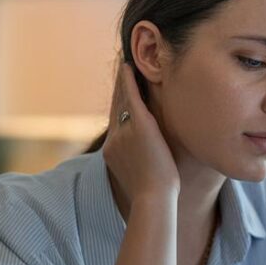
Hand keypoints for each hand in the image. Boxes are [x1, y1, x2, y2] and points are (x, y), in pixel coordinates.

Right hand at [103, 63, 179, 200]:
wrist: (152, 199)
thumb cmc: (153, 196)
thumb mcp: (139, 178)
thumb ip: (137, 166)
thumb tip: (144, 166)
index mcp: (112, 152)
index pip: (115, 123)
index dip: (117, 106)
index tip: (120, 94)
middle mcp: (114, 139)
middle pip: (116, 107)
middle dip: (119, 89)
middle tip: (122, 70)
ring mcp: (124, 132)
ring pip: (122, 99)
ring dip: (123, 81)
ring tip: (126, 65)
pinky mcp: (139, 126)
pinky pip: (131, 97)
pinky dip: (128, 82)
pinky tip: (129, 68)